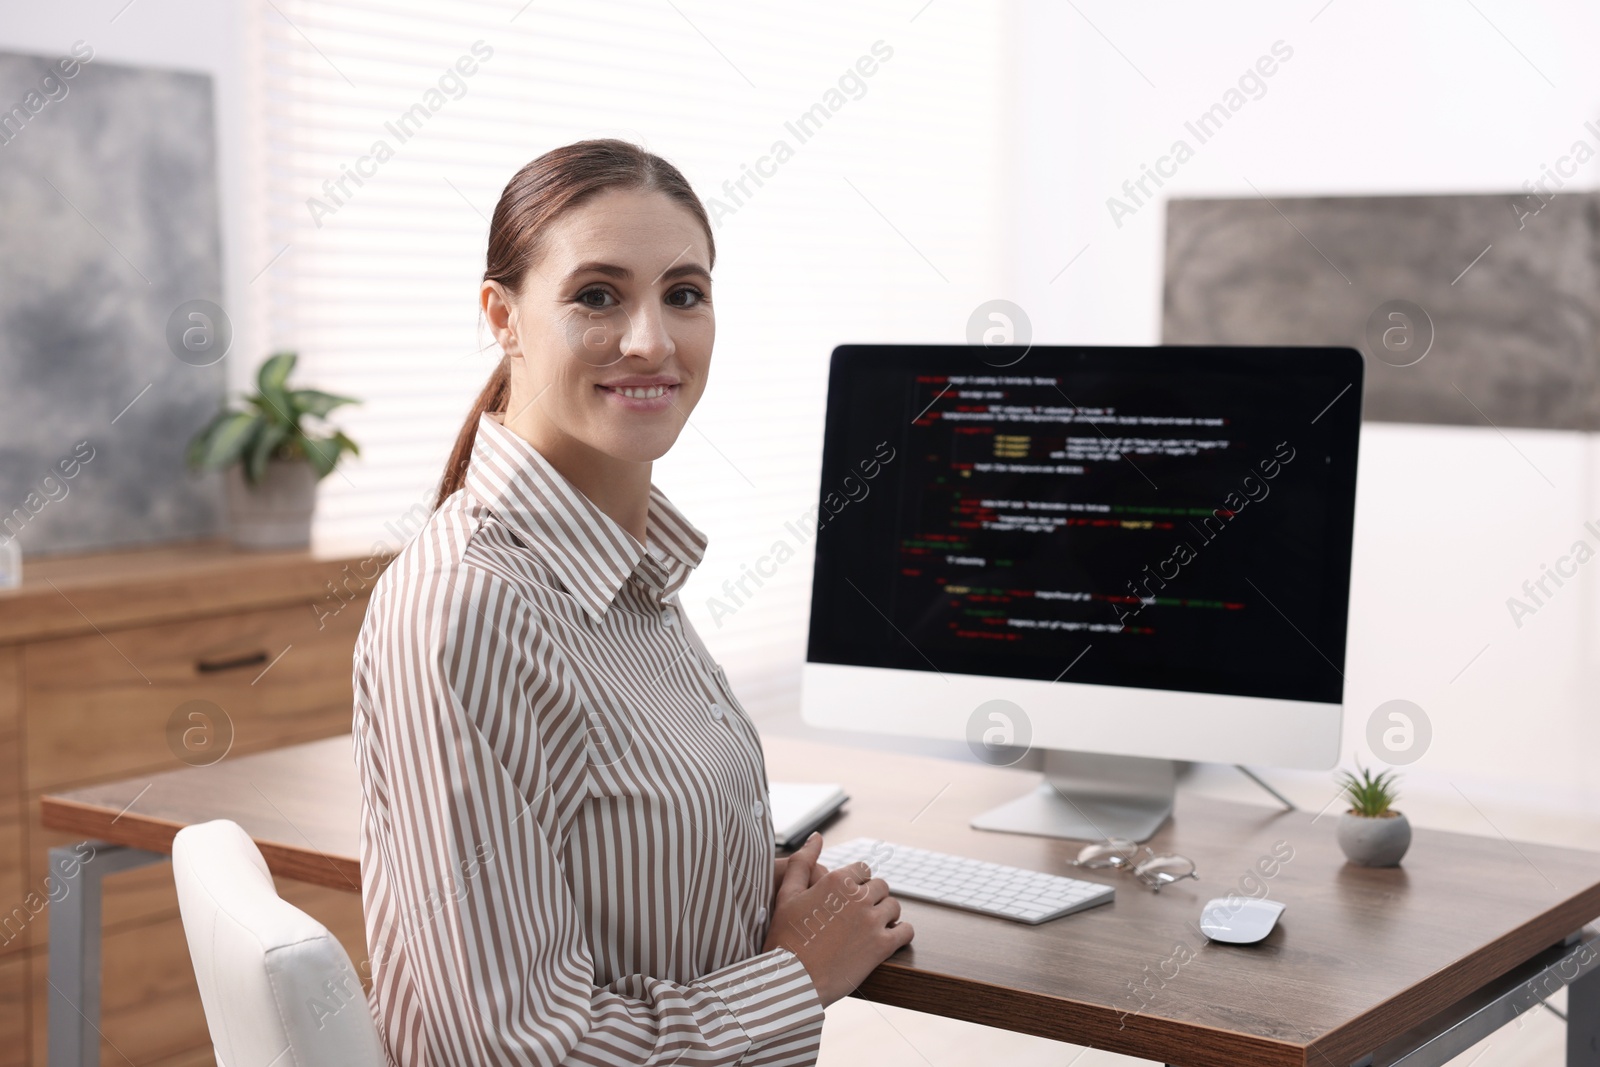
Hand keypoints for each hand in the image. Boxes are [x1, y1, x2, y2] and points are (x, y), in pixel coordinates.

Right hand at [762, 832, 913, 1005]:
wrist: (791, 978)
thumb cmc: (785, 936)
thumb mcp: (787, 893)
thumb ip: (802, 861)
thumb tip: (817, 836)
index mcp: (838, 880)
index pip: (863, 869)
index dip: (857, 882)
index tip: (850, 897)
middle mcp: (859, 897)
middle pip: (881, 886)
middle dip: (872, 897)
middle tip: (860, 913)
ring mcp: (872, 921)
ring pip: (894, 906)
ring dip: (886, 914)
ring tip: (872, 926)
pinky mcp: (882, 946)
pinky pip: (906, 931)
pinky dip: (902, 933)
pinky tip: (890, 939)